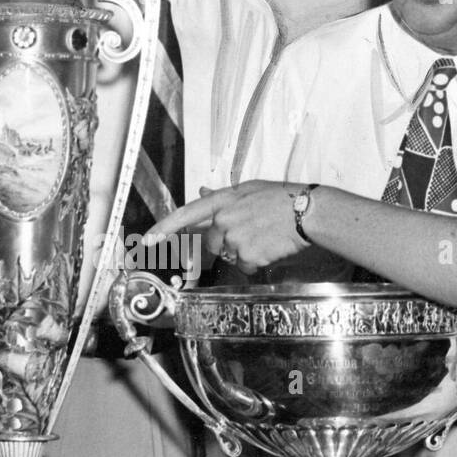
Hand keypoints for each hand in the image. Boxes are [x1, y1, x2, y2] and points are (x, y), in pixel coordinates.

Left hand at [146, 182, 307, 273]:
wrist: (308, 212)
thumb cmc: (283, 199)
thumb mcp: (250, 190)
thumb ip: (223, 197)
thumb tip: (202, 193)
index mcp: (224, 200)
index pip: (187, 214)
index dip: (165, 227)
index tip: (148, 239)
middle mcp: (225, 219)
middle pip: (212, 243)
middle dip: (226, 243)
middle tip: (253, 233)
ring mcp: (235, 238)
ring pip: (229, 255)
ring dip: (244, 252)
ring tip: (265, 238)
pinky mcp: (247, 255)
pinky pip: (245, 266)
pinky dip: (256, 262)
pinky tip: (270, 248)